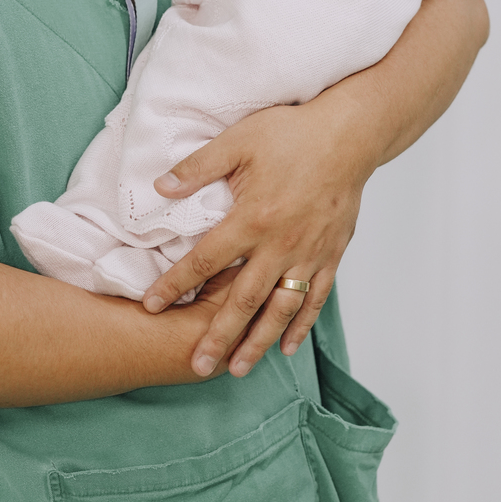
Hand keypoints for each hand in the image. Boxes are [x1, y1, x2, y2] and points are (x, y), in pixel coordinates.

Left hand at [141, 97, 374, 378]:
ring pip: (279, 309)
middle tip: (197, 365)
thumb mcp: (238, 140)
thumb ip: (198, 167)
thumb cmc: (293, 133)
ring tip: (237, 368)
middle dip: (218, 336)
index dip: (175, 284)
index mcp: (252, 219)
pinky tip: (286, 345)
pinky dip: (300, 325)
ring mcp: (308, 254)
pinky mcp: (331, 255)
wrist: (350, 134)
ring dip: (258, 342)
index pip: (204, 261)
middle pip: (242, 301)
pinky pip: (315, 299)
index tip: (150, 305)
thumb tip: (160, 186)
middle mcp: (280, 245)